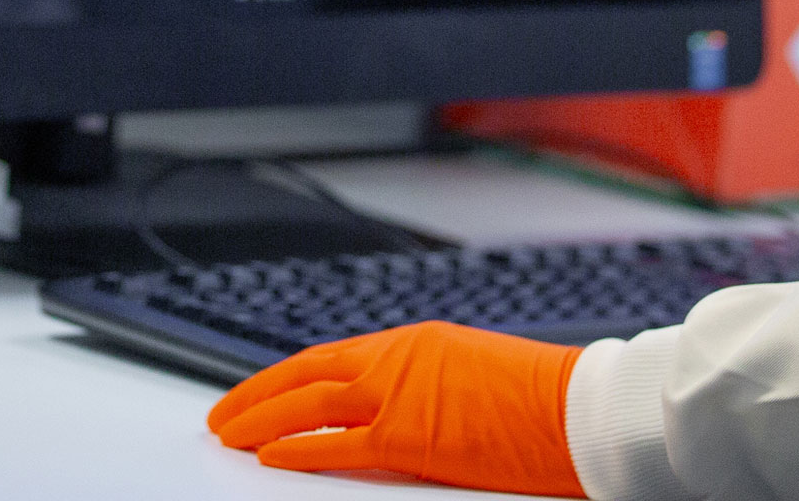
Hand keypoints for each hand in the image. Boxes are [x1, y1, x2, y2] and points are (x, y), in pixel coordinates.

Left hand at [208, 321, 585, 495]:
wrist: (575, 407)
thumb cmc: (539, 396)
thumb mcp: (468, 370)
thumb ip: (421, 381)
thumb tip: (393, 404)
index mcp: (411, 343)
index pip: (328, 358)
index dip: (284, 376)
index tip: (259, 391)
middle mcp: (396, 361)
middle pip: (305, 375)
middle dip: (258, 395)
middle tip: (223, 415)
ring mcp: (399, 396)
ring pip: (308, 404)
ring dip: (262, 419)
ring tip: (230, 435)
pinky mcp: (408, 437)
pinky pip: (335, 444)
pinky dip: (298, 447)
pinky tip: (269, 455)